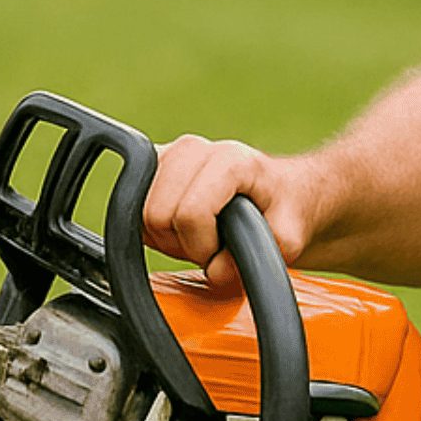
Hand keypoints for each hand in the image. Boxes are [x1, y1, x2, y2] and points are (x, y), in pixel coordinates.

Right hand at [142, 136, 318, 286]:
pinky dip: (153, 231)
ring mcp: (168, 154)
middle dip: (181, 243)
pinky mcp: (151, 166)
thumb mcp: (289, 238)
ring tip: (198, 236)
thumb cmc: (283, 210)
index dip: (202, 246)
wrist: (280, 193)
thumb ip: (260, 258)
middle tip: (210, 245)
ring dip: (167, 238)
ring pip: (140, 214)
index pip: (190, 214)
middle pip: (157, 215)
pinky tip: (182, 229)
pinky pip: (131, 211)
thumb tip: (216, 271)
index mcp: (229, 160)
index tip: (223, 251)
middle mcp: (193, 149)